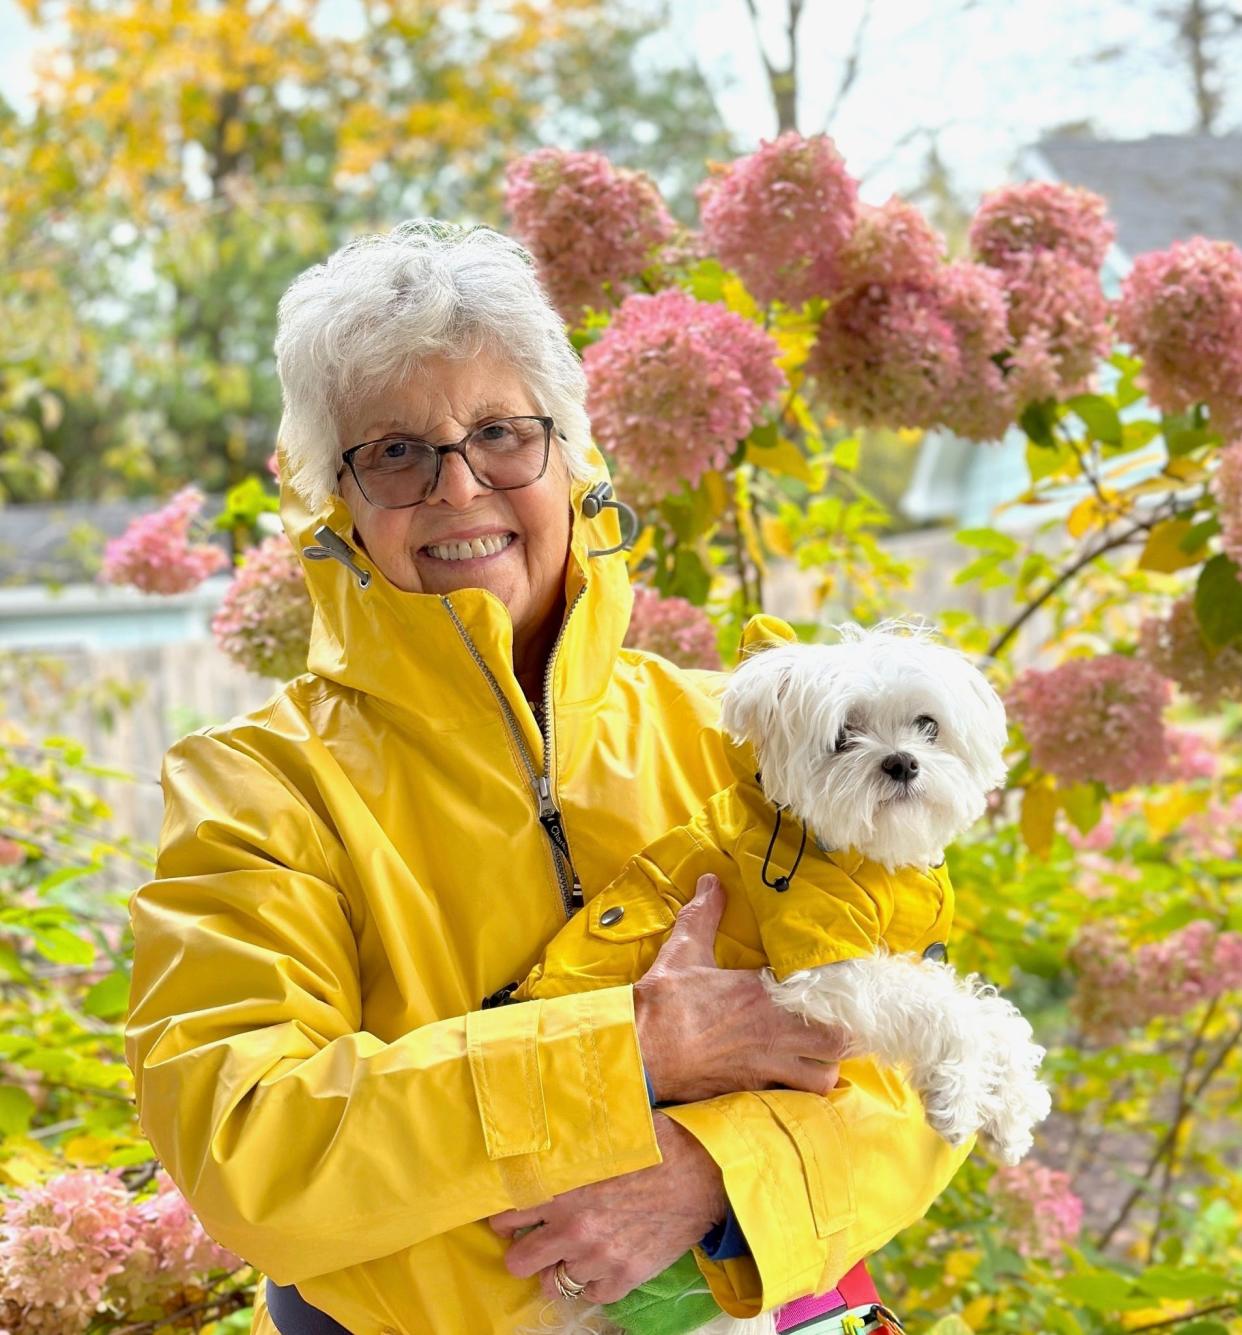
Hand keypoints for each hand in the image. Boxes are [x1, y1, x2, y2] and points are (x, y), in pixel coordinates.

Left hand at [488, 1112, 725, 1304]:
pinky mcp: (625, 1277)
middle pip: (519, 1262)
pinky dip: (593, 1281)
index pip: (505, 1217)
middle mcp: (574, 1230)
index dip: (504, 1217)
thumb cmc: (654, 1145)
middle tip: (535, 1240)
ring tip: (572, 1251)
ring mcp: (599, 1258)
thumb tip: (540, 1135)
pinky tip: (602, 1260)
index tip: (509, 1217)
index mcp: (563, 1191)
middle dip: (523, 1250)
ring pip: (554, 1283)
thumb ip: (566, 1149)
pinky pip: (592, 1295)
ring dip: (559, 1267)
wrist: (702, 1172)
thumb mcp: (601, 1137)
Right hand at [634, 873, 847, 1102]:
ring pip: (823, 1076)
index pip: (820, 992)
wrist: (642, 1052)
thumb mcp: (685, 949)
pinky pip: (796, 1098)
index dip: (832, 993)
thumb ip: (705, 914)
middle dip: (840, 1034)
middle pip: (835, 1039)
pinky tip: (791, 1082)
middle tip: (831, 1025)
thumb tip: (712, 879)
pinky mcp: (753, 1092)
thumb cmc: (664, 1003)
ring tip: (816, 1057)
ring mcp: (767, 1065)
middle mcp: (774, 1031)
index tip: (832, 987)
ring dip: (825, 1067)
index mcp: (762, 993)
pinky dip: (801, 1093)